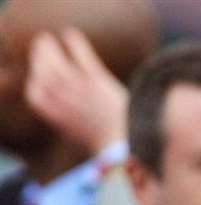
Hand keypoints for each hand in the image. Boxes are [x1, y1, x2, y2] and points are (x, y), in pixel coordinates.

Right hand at [24, 28, 127, 155]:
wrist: (129, 140)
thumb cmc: (108, 138)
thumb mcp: (80, 130)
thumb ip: (65, 114)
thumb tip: (61, 103)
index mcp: (58, 117)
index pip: (35, 94)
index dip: (36, 82)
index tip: (38, 75)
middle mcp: (64, 100)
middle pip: (43, 73)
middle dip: (39, 58)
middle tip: (42, 47)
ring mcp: (79, 88)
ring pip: (55, 61)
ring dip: (49, 48)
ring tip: (48, 40)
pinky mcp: (97, 79)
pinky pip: (80, 54)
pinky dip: (73, 43)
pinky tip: (70, 34)